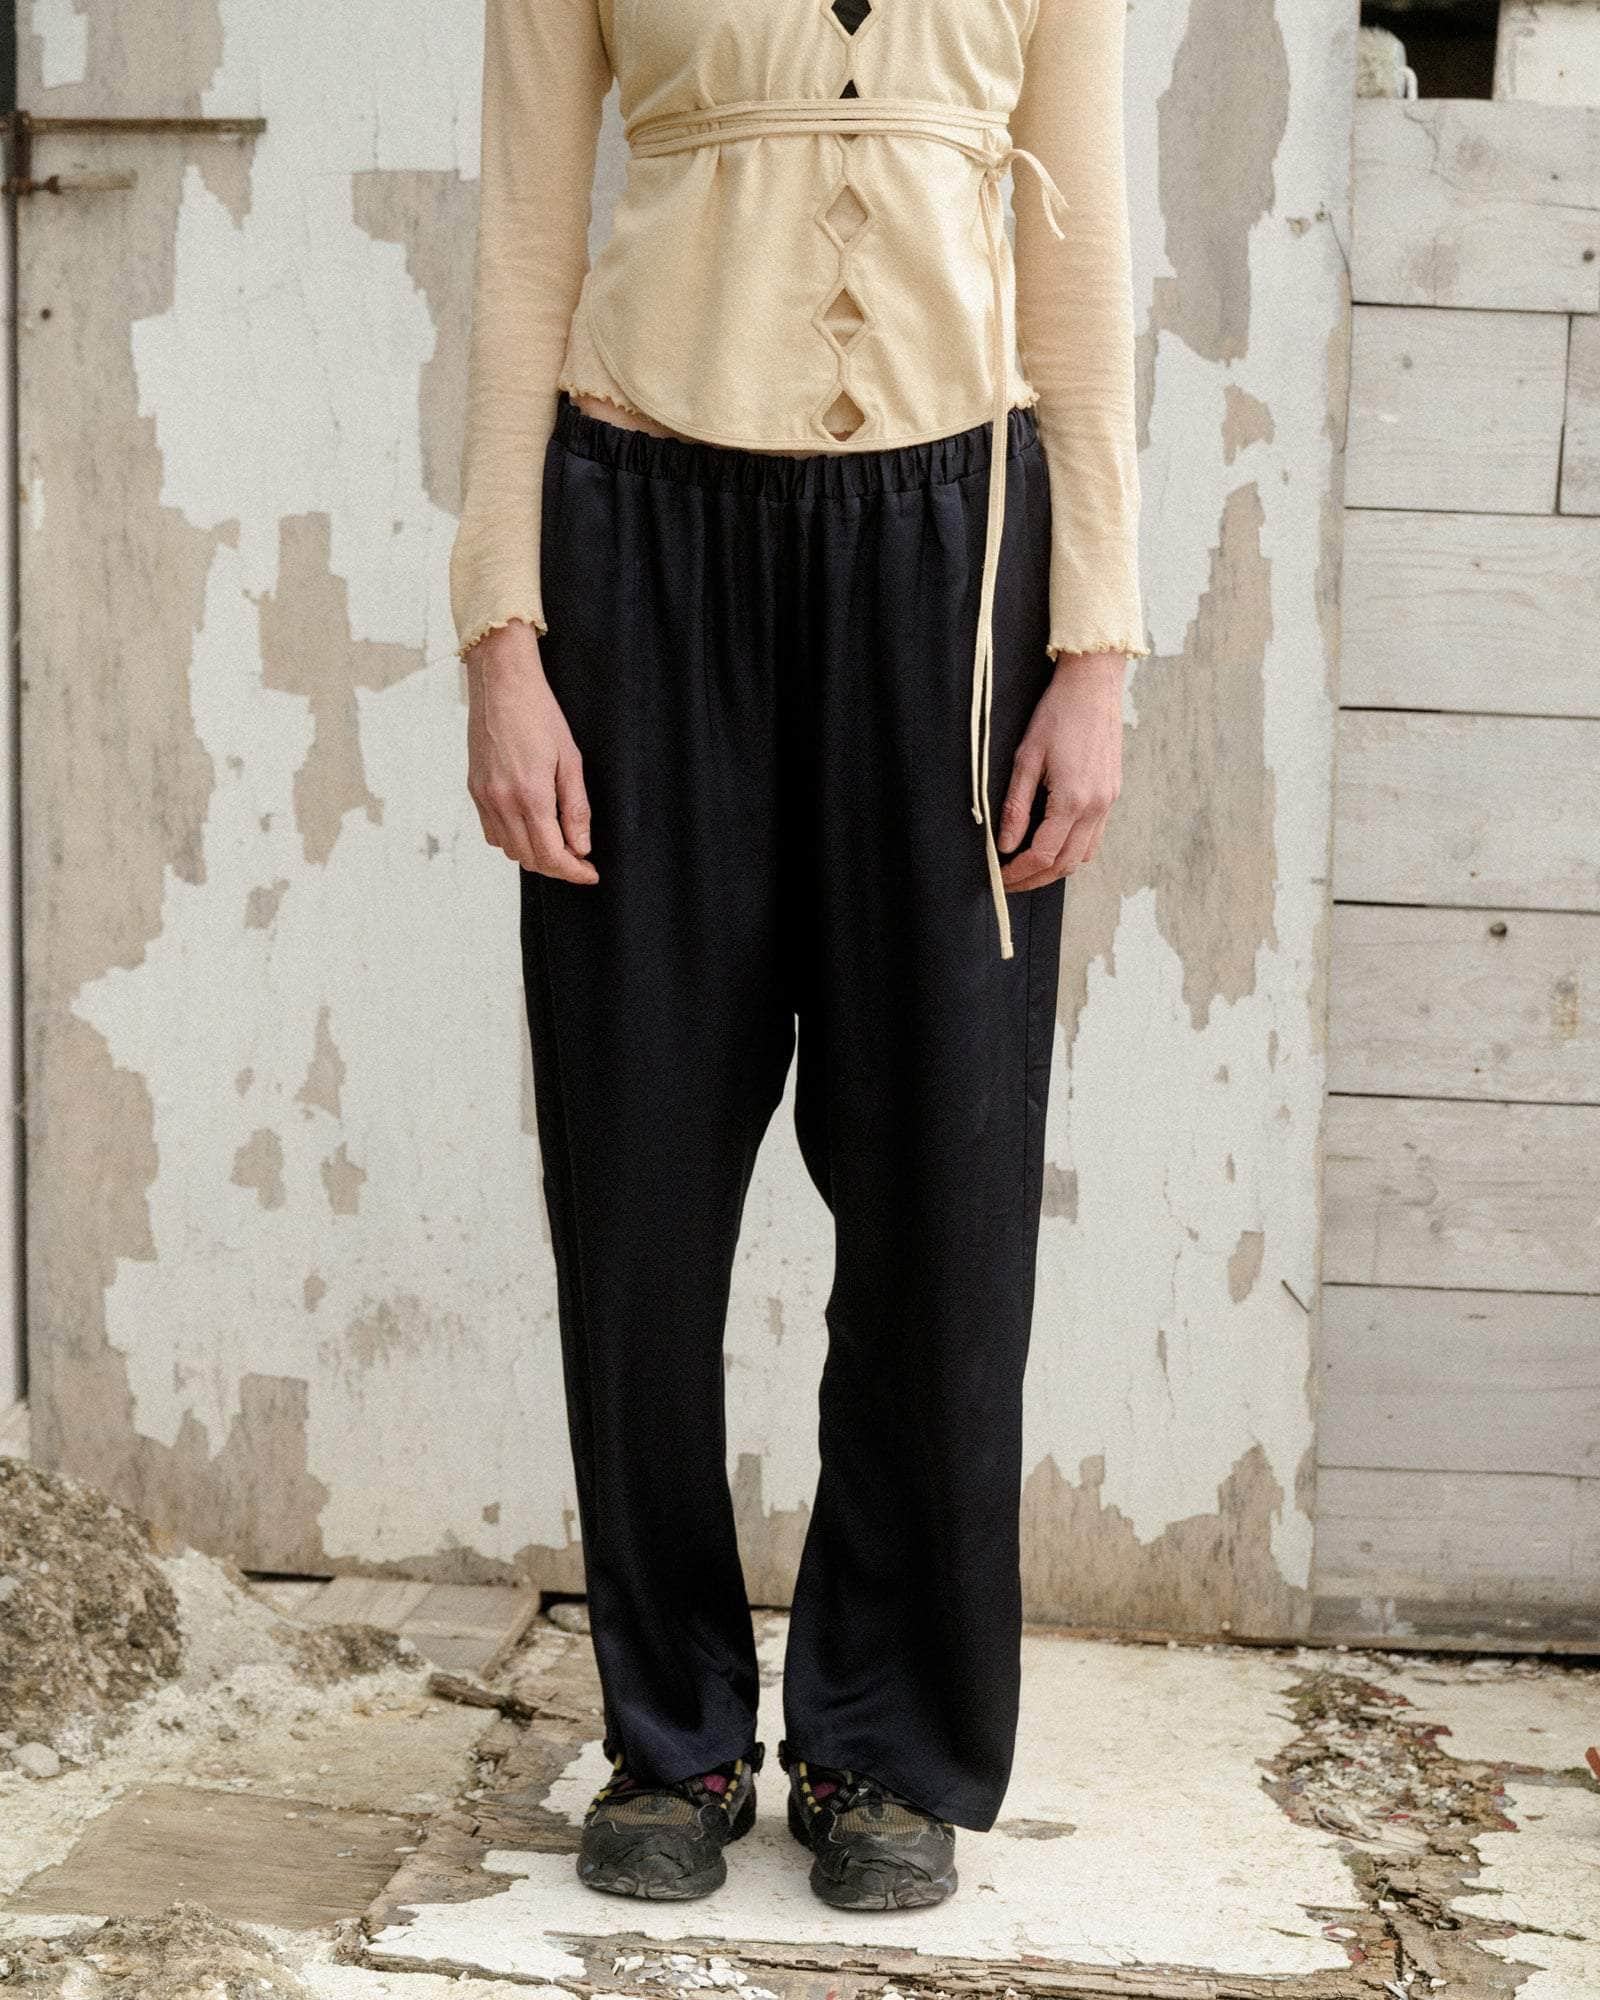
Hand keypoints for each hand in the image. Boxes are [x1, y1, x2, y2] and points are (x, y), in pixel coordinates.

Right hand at [465, 620, 597, 883]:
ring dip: (534, 855)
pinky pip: (492, 832)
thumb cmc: (540, 714)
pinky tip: (529, 827)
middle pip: (530, 859)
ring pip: (509, 850)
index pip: (552, 854)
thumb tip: (582, 847)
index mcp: (531, 795)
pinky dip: (512, 840)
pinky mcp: (474, 790)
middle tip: (579, 861)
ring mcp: (484, 797)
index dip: (574, 871)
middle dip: (557, 867)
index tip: (590, 874)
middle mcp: (502, 802)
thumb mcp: (571, 760)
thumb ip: (576, 808)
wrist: (501, 684)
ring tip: (557, 844)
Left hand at [996, 649, 1126, 888]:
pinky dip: (1072, 851)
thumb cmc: (1057, 715)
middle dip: (1034, 878)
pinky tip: (1052, 845)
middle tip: (1009, 882)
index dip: (1019, 872)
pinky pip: (1094, 838)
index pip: (1043, 854)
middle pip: (1064, 864)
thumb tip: (1005, 844)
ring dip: (1054, 869)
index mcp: (1073, 800)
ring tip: (1027, 869)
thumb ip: (1015, 806)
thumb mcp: (1026, 759)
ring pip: (1082, 856)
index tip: (999, 878)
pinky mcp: (1112, 795)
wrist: (1093, 687)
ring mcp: (1108, 803)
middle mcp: (1096, 807)